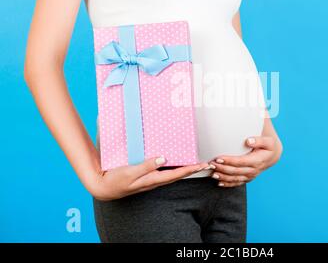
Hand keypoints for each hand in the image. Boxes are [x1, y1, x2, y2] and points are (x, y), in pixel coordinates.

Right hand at [89, 157, 209, 200]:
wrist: (104, 187)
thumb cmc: (116, 180)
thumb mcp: (130, 172)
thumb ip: (147, 166)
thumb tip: (163, 158)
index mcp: (153, 180)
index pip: (176, 174)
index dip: (190, 169)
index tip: (202, 165)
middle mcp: (154, 181)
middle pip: (178, 175)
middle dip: (192, 170)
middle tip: (206, 164)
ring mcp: (151, 180)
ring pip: (172, 174)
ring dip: (185, 169)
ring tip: (195, 164)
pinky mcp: (146, 177)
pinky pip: (164, 172)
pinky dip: (174, 168)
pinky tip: (175, 163)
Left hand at [209, 136, 281, 187]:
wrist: (272, 156)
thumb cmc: (268, 147)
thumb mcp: (268, 142)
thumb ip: (259, 140)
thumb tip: (249, 141)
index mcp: (257, 161)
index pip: (241, 162)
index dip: (229, 161)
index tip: (219, 158)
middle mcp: (253, 171)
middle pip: (235, 171)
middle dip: (222, 169)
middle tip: (211, 164)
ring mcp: (250, 176)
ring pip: (235, 179)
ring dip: (223, 177)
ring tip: (213, 173)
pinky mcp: (247, 178)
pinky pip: (236, 183)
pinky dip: (227, 184)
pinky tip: (219, 182)